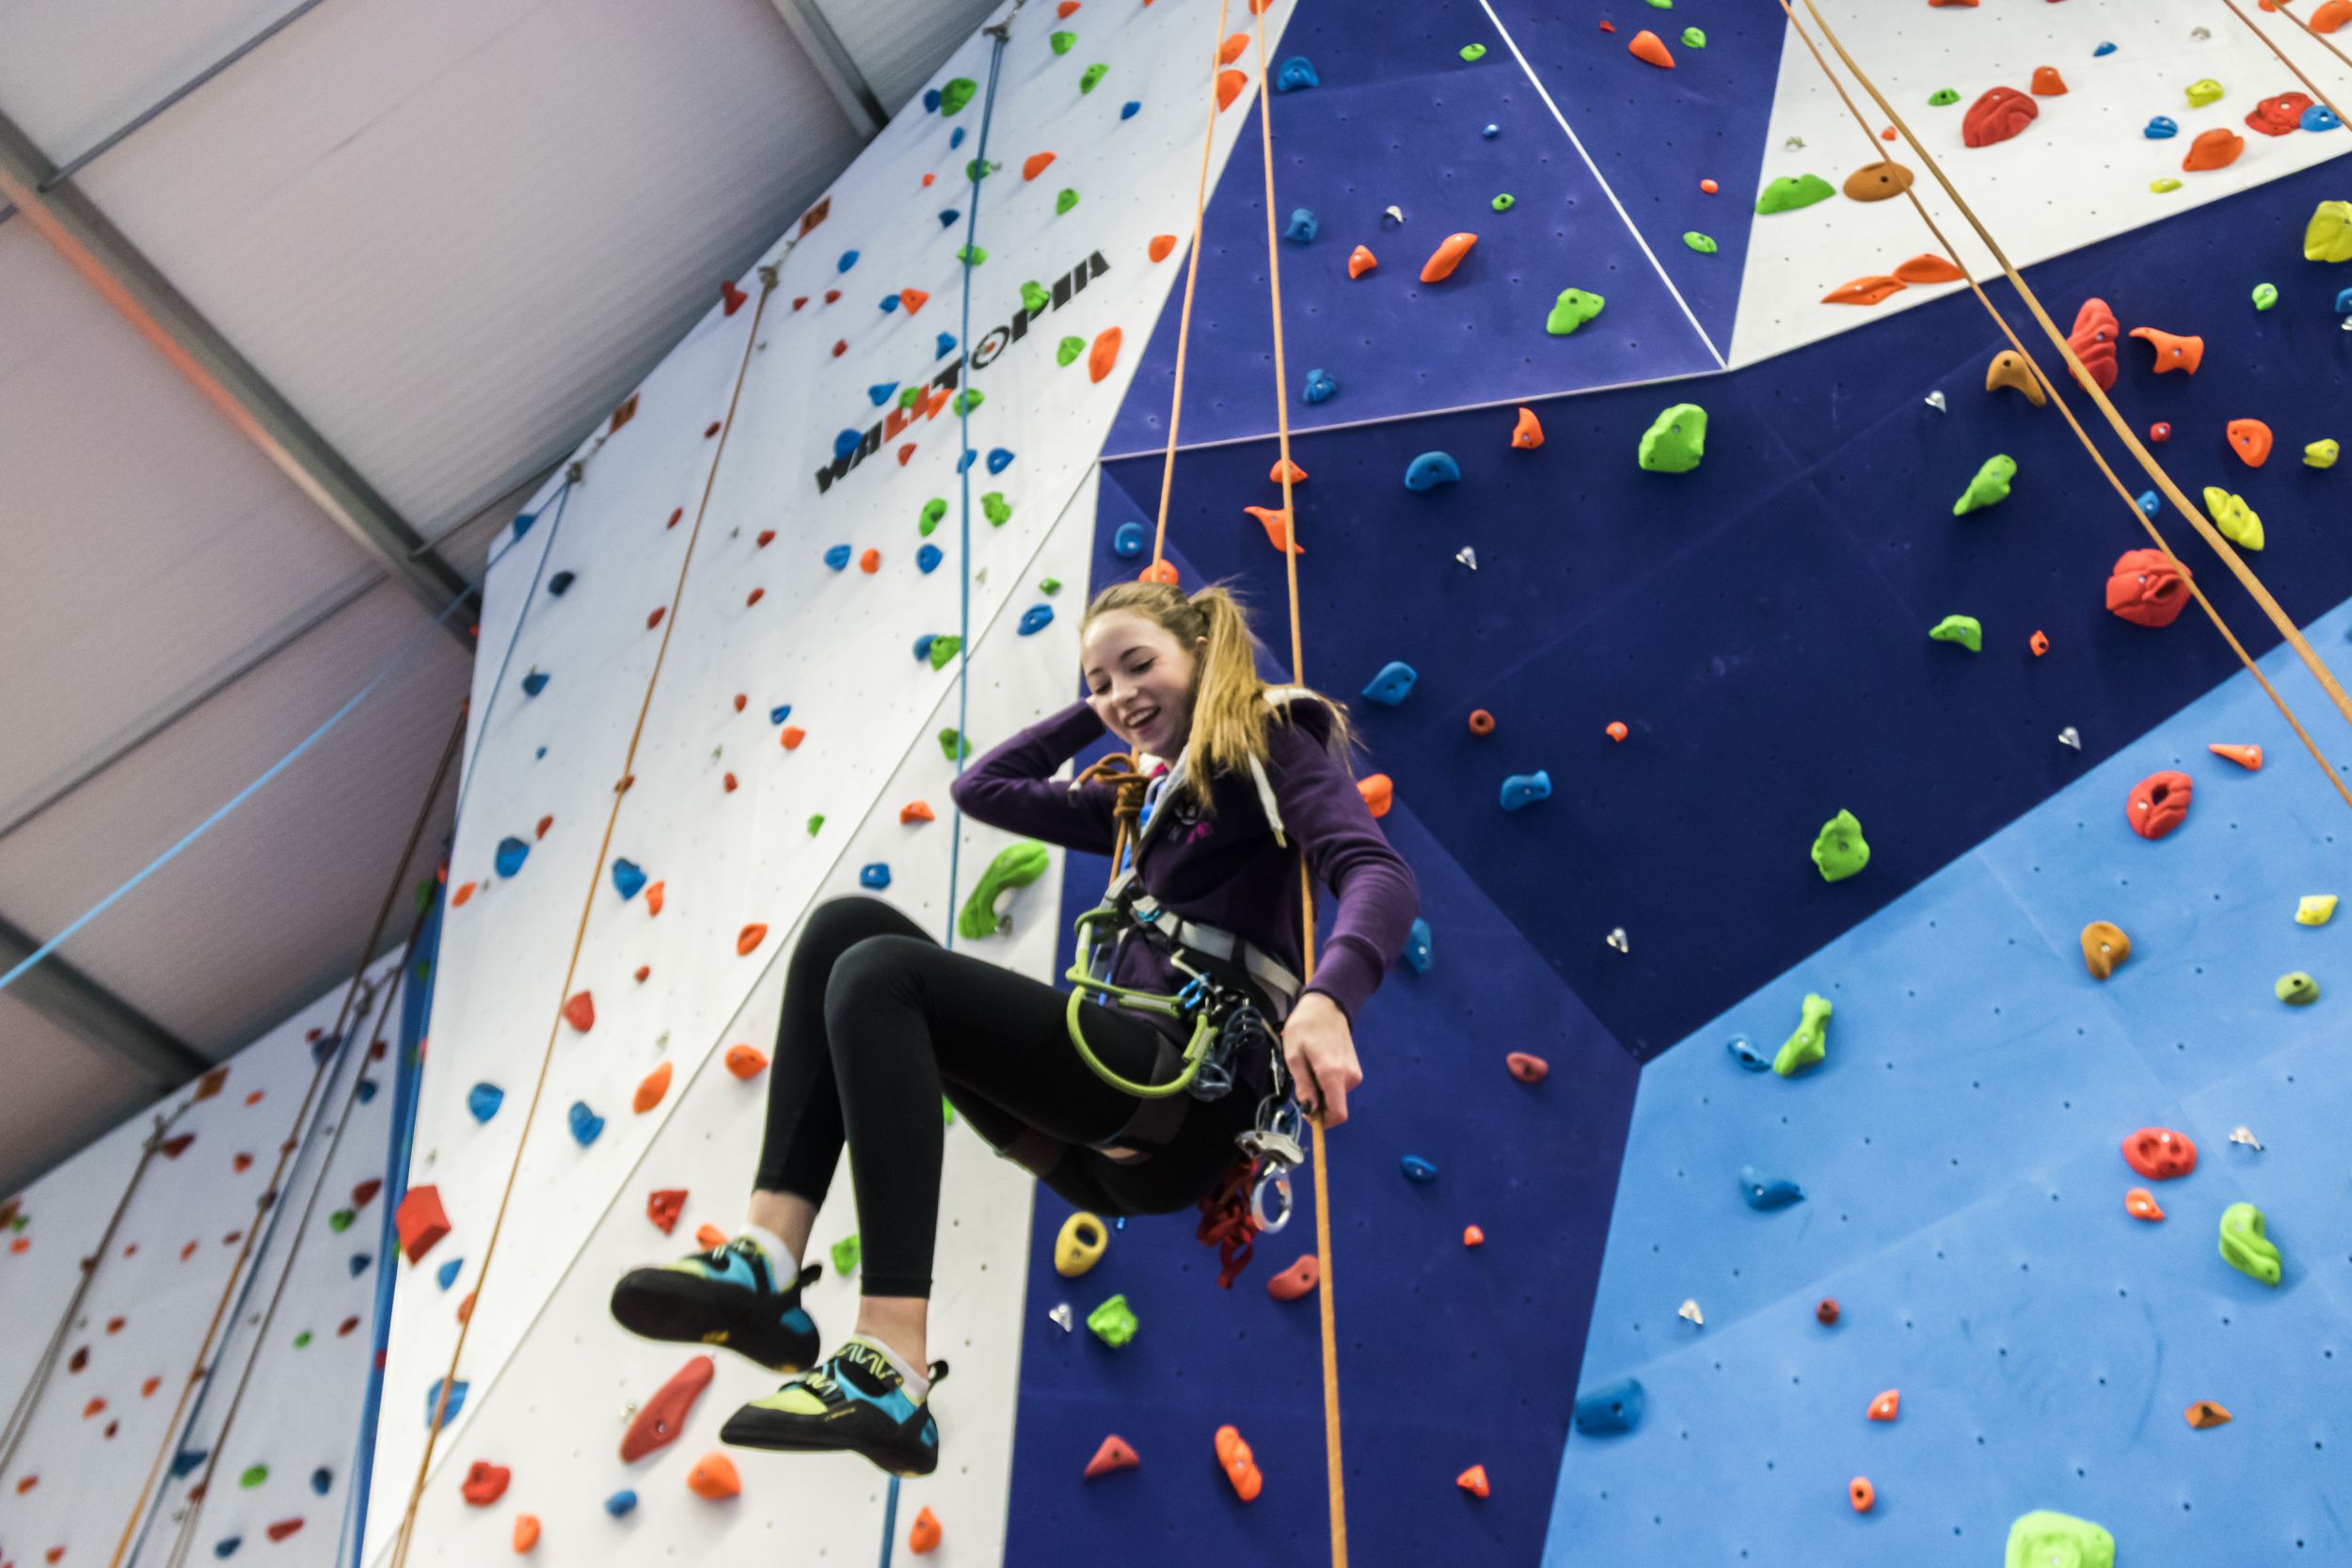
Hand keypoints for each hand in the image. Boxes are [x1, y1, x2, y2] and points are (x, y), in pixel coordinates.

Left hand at [1281, 992, 1361, 1127]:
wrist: (1327, 1005)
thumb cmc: (1306, 1027)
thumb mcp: (1294, 1056)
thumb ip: (1303, 1085)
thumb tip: (1310, 1109)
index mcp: (1333, 1074)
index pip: (1338, 1113)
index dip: (1323, 1121)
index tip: (1308, 1113)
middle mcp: (1349, 1077)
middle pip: (1334, 1105)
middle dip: (1317, 1101)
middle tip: (1302, 1078)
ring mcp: (1354, 1072)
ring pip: (1336, 1095)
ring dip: (1321, 1089)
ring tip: (1309, 1066)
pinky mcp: (1355, 1069)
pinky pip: (1339, 1085)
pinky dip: (1327, 1082)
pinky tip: (1319, 1063)